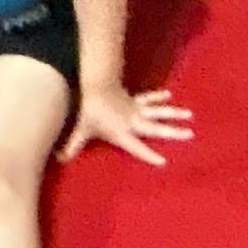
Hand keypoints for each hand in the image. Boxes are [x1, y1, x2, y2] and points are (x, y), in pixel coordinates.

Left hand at [62, 87, 195, 166]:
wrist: (97, 85)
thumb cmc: (90, 111)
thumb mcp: (82, 131)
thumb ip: (72, 146)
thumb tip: (58, 158)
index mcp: (123, 133)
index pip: (138, 147)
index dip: (149, 154)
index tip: (164, 161)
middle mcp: (134, 122)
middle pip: (157, 128)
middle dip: (173, 132)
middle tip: (189, 134)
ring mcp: (137, 110)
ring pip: (159, 112)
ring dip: (173, 113)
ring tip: (189, 115)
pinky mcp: (136, 100)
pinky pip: (149, 99)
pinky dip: (158, 96)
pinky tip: (169, 94)